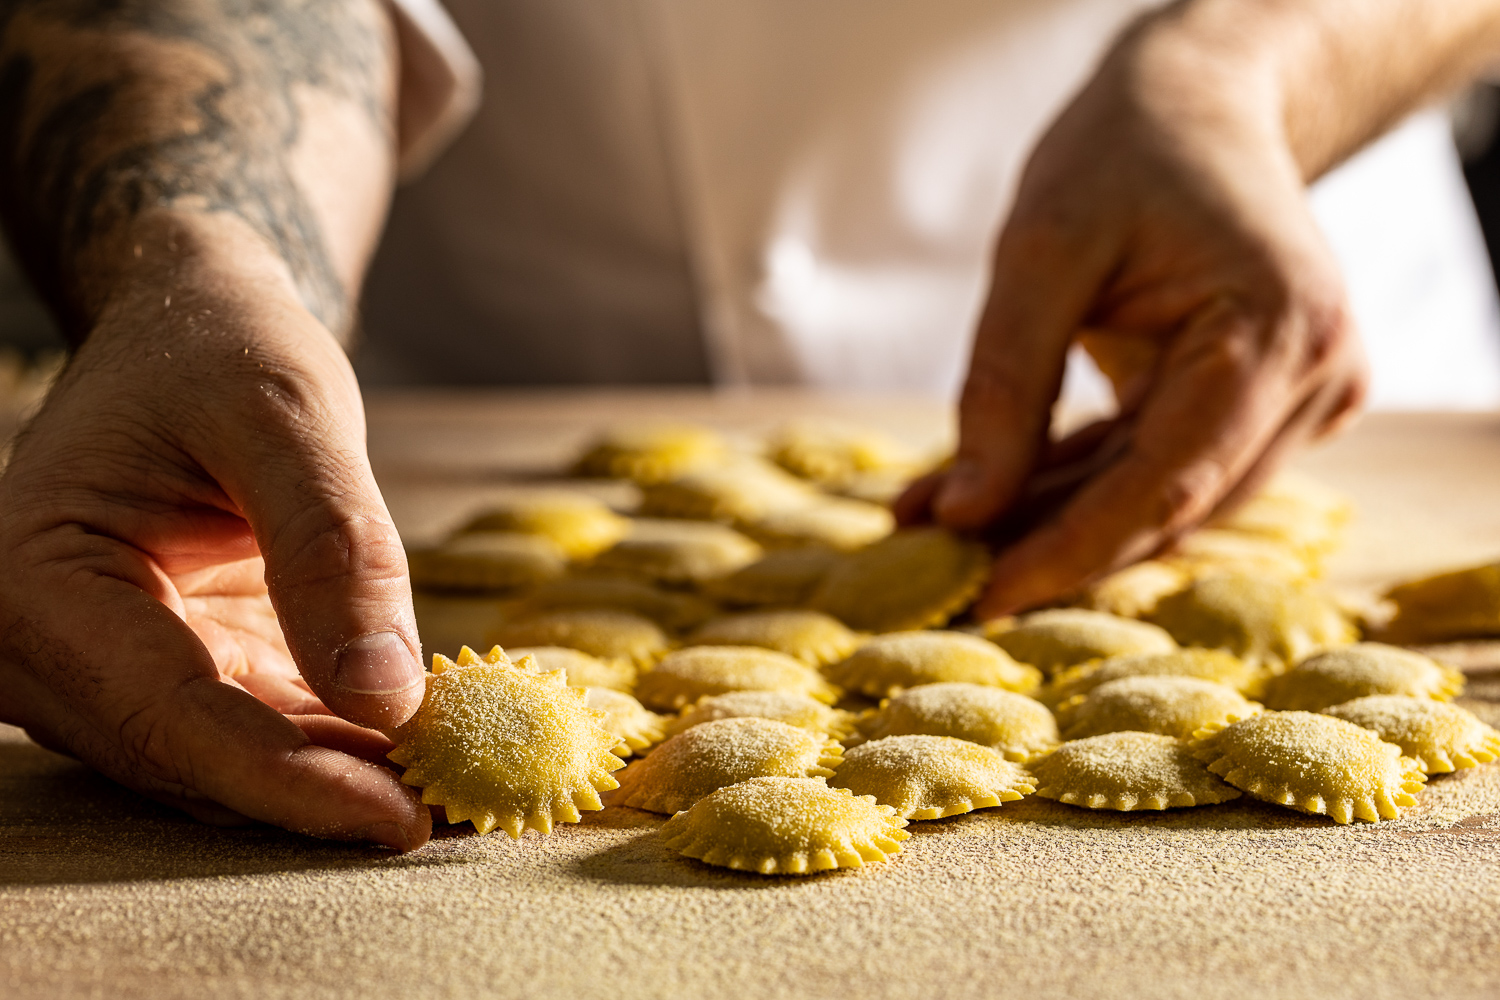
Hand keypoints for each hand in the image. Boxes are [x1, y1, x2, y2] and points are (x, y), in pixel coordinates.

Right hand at [0, 220, 429, 848]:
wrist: (190, 326)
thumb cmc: (220, 348)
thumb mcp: (288, 415)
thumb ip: (334, 550)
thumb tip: (387, 697)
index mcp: (36, 576)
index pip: (167, 715)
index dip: (289, 778)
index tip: (400, 817)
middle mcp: (46, 644)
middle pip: (192, 758)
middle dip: (323, 794)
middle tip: (459, 811)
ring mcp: (106, 667)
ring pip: (225, 763)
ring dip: (338, 781)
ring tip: (459, 785)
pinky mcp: (170, 669)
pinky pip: (251, 732)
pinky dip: (334, 747)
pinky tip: (422, 749)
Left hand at [897, 12, 1366, 616]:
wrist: (1198, 106)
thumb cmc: (1124, 153)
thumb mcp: (1040, 249)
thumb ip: (1003, 385)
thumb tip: (964, 516)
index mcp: (1279, 331)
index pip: (1168, 483)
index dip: (1070, 552)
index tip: (982, 599)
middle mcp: (1313, 378)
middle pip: (1167, 505)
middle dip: (1046, 542)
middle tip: (935, 568)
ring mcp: (1299, 398)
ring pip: (1161, 500)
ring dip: (1049, 519)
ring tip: (936, 524)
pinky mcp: (1263, 407)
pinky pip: (1160, 468)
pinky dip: (1075, 486)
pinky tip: (987, 496)